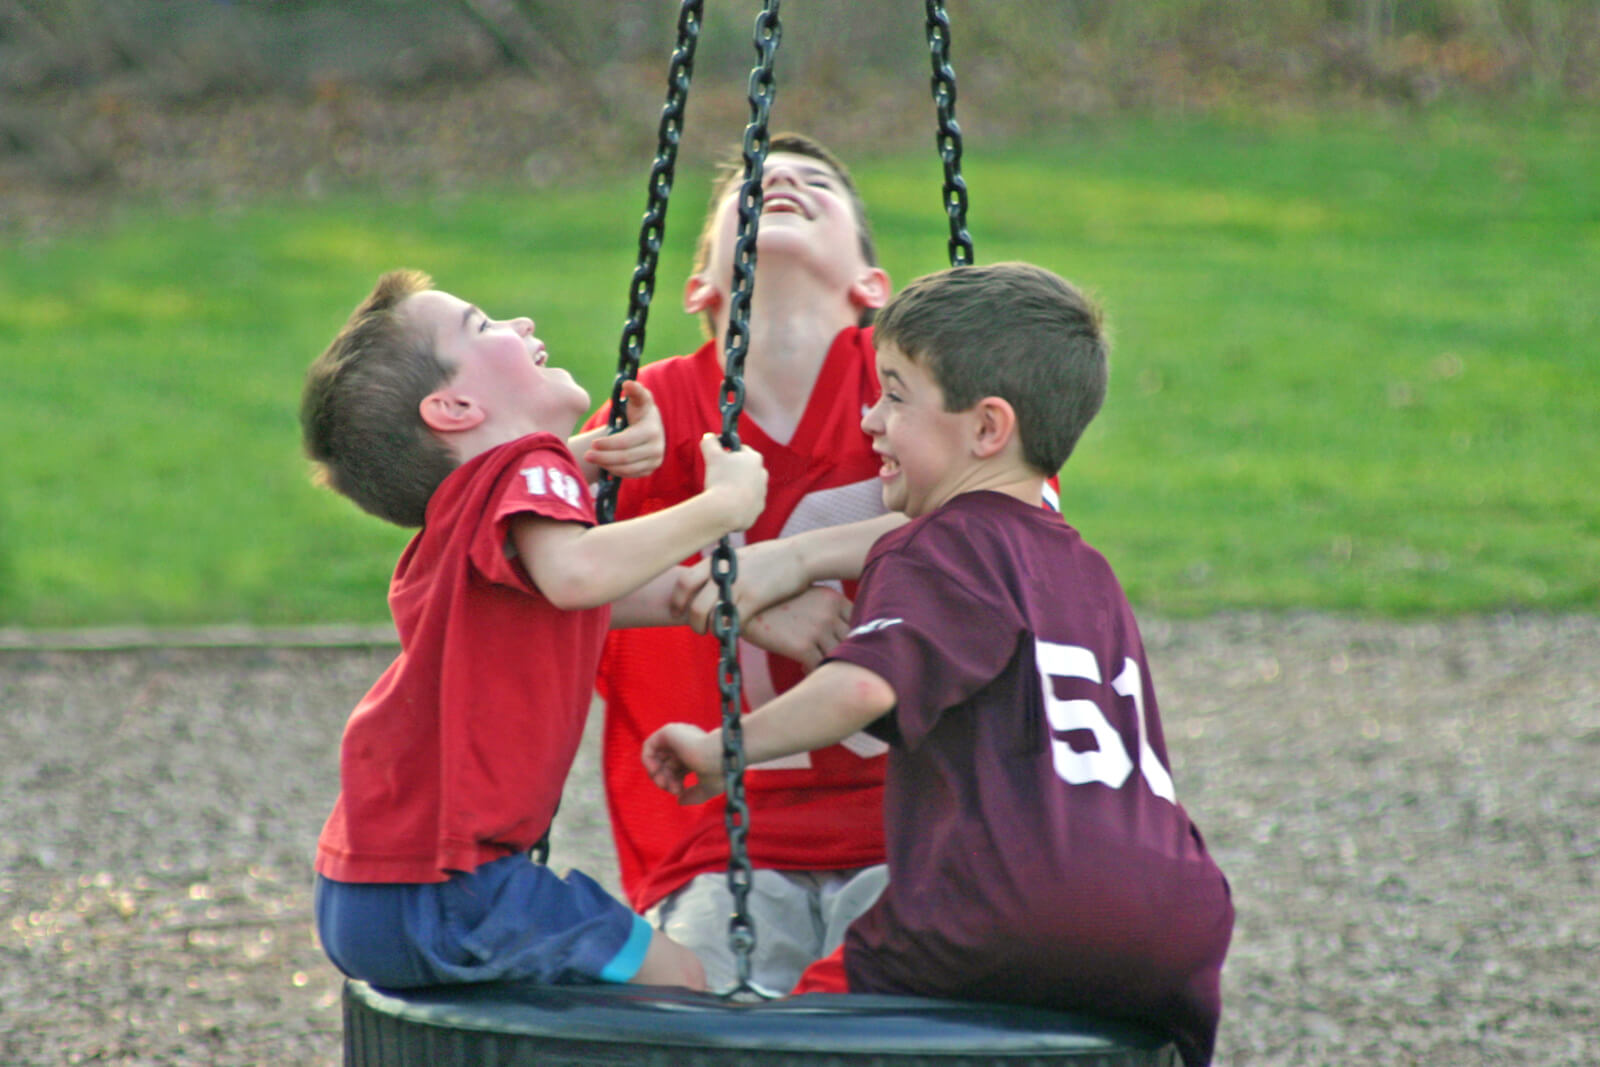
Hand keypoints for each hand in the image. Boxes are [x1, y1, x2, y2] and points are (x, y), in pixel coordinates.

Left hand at [584, 380, 664, 478]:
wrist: (651, 425)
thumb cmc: (640, 409)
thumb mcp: (638, 398)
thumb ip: (634, 391)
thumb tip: (627, 383)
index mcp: (651, 430)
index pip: (627, 442)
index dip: (608, 444)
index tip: (592, 443)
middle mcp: (656, 448)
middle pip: (625, 458)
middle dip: (603, 457)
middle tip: (586, 455)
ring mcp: (655, 461)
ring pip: (627, 469)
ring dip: (607, 465)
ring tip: (593, 458)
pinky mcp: (650, 469)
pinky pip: (630, 475)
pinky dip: (615, 471)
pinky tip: (604, 464)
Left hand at [642, 723, 725, 804]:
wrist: (721, 757)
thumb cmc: (719, 773)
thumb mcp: (707, 788)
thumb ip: (693, 795)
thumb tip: (679, 800)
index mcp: (698, 753)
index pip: (678, 770)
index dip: (675, 784)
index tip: (679, 793)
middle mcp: (687, 743)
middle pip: (666, 765)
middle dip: (665, 781)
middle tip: (670, 790)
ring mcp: (678, 736)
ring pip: (657, 756)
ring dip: (656, 773)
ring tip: (662, 783)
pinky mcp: (669, 732)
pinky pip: (649, 746)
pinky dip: (648, 760)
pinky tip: (655, 771)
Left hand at [670, 537, 812, 634]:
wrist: (803, 555)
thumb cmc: (777, 556)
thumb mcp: (745, 556)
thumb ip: (727, 566)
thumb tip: (717, 577)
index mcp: (719, 561)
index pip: (685, 579)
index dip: (677, 598)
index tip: (678, 610)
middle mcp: (723, 572)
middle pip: (691, 600)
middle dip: (690, 620)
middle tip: (696, 628)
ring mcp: (737, 585)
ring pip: (706, 614)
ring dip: (707, 628)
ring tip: (715, 633)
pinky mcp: (753, 599)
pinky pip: (729, 621)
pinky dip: (728, 630)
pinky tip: (734, 633)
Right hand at [699, 434, 766, 531]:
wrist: (726, 511)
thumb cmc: (721, 480)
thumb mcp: (712, 455)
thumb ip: (710, 442)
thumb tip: (709, 437)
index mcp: (755, 459)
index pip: (741, 450)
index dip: (728, 453)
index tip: (718, 459)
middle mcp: (762, 475)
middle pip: (744, 469)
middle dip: (733, 471)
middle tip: (718, 476)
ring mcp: (762, 493)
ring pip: (746, 486)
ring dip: (735, 487)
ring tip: (721, 492)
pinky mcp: (757, 509)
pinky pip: (746, 503)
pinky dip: (737, 503)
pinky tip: (726, 505)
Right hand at [743, 586, 852, 670]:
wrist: (744, 606)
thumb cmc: (774, 603)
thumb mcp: (806, 597)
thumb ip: (826, 609)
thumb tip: (842, 628)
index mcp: (834, 598)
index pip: (860, 621)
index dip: (858, 637)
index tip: (852, 647)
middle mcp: (830, 613)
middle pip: (853, 641)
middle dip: (850, 654)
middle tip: (843, 664)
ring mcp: (818, 629)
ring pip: (839, 656)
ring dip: (834, 666)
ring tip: (824, 671)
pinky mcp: (802, 646)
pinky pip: (820, 667)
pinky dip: (815, 673)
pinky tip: (805, 671)